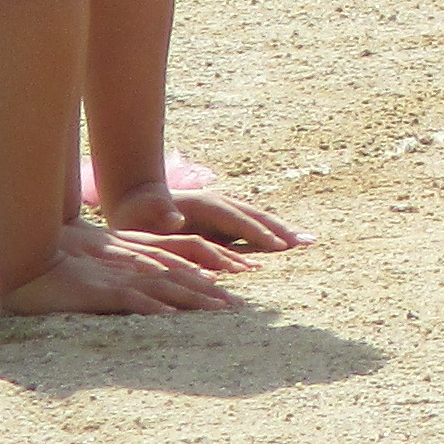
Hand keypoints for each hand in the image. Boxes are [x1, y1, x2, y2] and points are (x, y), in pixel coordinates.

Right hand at [0, 216, 242, 314]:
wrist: (32, 261)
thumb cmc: (68, 267)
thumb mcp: (109, 269)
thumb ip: (136, 274)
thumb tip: (163, 293)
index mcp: (139, 258)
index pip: (184, 261)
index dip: (215, 268)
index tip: (240, 281)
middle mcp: (135, 266)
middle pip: (183, 276)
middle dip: (214, 290)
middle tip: (242, 305)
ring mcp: (120, 277)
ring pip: (165, 287)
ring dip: (194, 299)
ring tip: (220, 310)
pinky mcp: (101, 292)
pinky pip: (131, 300)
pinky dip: (152, 307)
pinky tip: (170, 316)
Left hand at [101, 180, 304, 253]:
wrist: (136, 198)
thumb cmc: (138, 209)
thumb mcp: (145, 211)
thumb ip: (162, 214)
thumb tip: (175, 219)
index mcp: (206, 204)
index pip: (237, 219)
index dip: (258, 232)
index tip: (279, 245)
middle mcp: (219, 206)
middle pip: (255, 217)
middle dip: (280, 229)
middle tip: (307, 241)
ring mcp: (221, 215)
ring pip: (256, 222)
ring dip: (280, 231)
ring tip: (304, 241)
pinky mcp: (219, 225)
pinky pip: (248, 231)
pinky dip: (267, 237)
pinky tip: (282, 245)